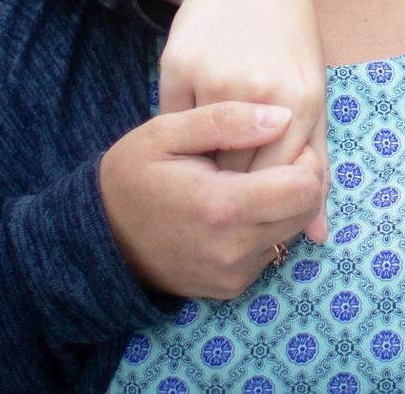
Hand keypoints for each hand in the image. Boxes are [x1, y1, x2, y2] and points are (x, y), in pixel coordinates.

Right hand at [99, 100, 322, 299]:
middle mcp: (233, 250)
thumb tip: (284, 116)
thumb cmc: (130, 177)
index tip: (278, 141)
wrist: (98, 239)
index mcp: (222, 207)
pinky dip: (265, 228)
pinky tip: (235, 208)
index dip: (303, 158)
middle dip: (299, 179)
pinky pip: (270, 251)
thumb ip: (226, 120)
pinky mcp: (230, 287)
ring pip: (292, 231)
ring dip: (282, 205)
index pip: (305, 186)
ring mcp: (233, 274)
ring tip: (247, 181)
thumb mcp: (166, 132)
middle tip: (267, 157)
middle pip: (305, 210)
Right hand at [147, 0, 328, 238]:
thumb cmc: (285, 44)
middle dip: (240, 194)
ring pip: (204, 159)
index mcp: (302, 103)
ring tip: (217, 173)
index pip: (284, 187)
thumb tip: (318, 236)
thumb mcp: (310, 96)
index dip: (271, 202)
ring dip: (210, 176)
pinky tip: (193, 145)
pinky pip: (175, 130)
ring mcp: (218, 81)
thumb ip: (314, 165)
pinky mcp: (180, 68)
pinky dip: (182, 145)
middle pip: (243, 179)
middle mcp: (263, 94)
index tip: (263, 202)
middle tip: (235, 192)